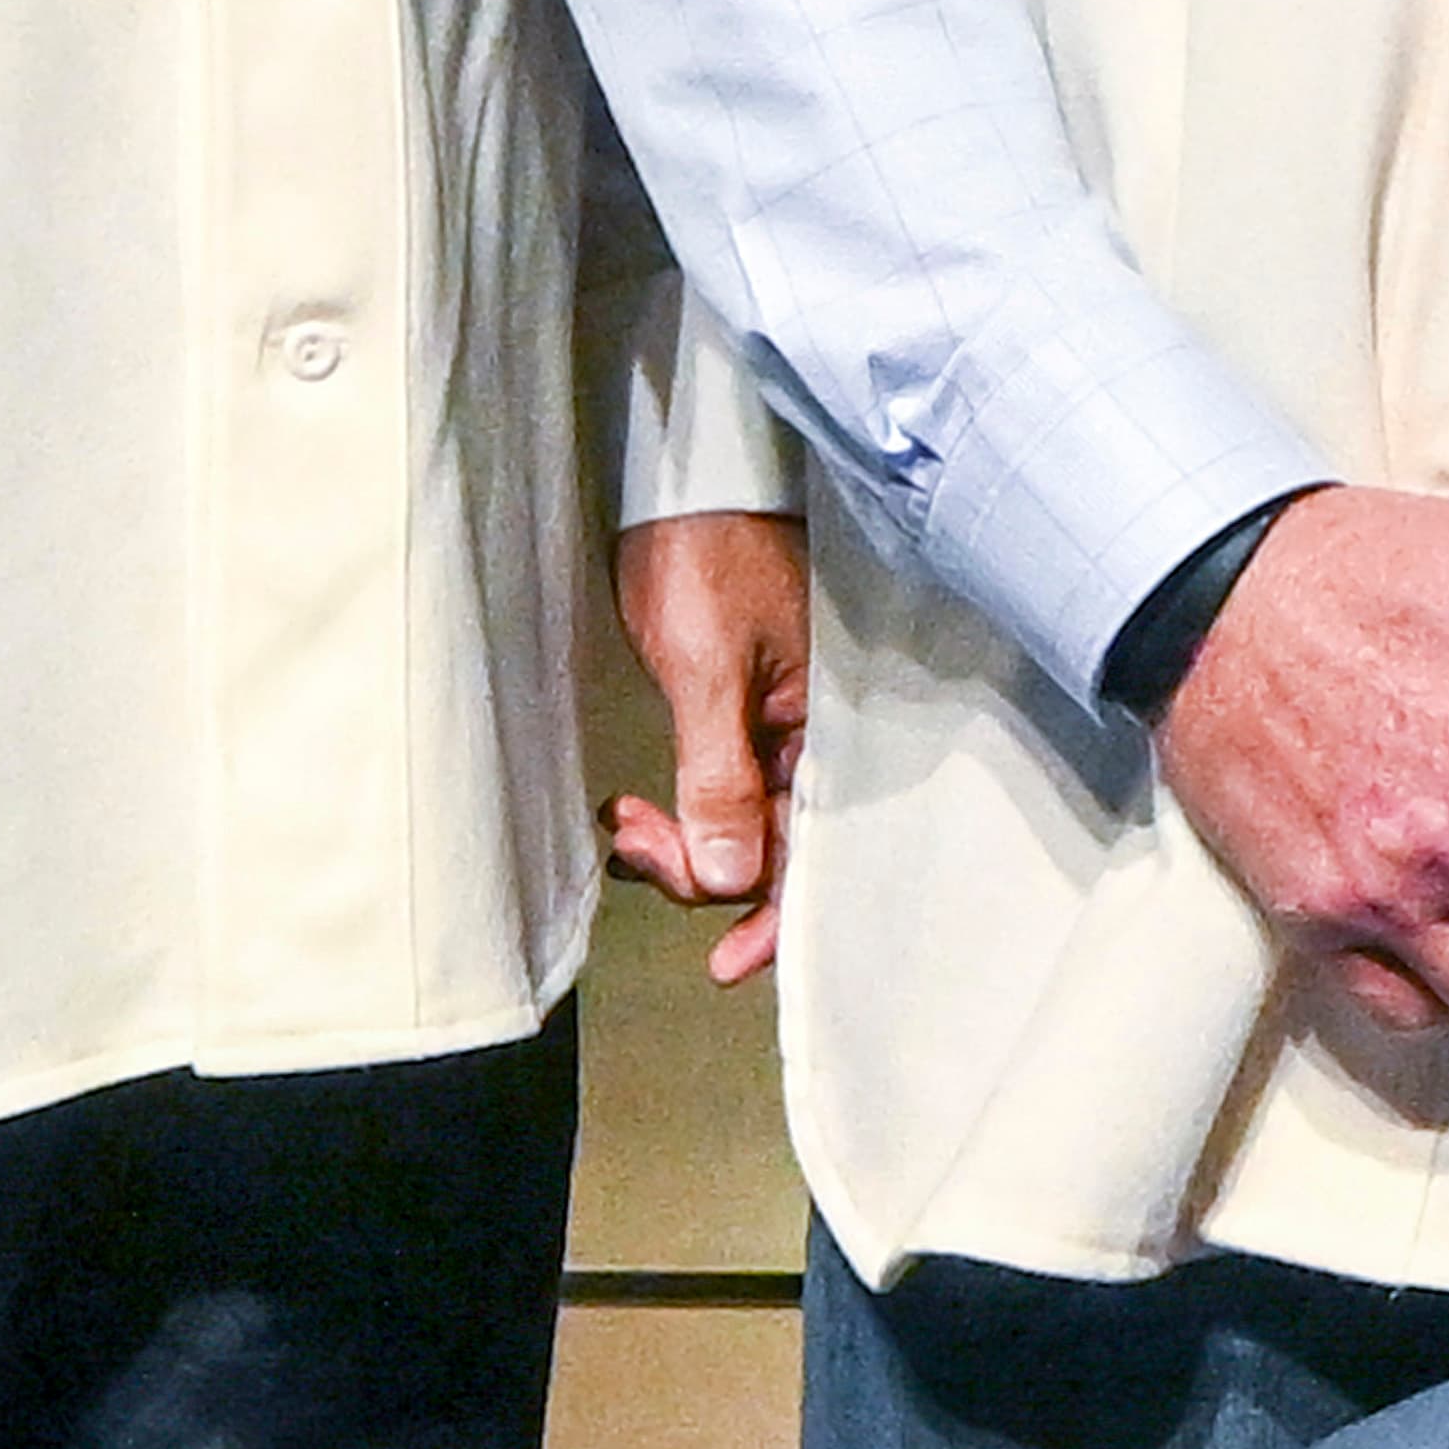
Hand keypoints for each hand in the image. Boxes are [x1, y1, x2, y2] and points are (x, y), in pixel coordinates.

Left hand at [609, 509, 812, 987]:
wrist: (685, 483)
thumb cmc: (706, 558)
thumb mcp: (707, 669)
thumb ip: (720, 775)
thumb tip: (725, 878)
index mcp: (825, 725)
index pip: (815, 845)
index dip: (776, 915)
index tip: (728, 965)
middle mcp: (812, 736)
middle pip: (770, 847)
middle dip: (702, 869)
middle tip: (634, 849)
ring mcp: (777, 728)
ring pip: (736, 826)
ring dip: (680, 843)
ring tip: (623, 825)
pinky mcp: (743, 716)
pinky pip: (719, 792)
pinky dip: (677, 815)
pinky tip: (634, 812)